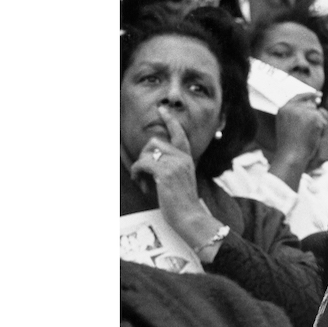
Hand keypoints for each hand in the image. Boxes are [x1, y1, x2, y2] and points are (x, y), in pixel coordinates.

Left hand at [130, 106, 210, 233]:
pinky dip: (137, 173)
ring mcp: (175, 164)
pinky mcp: (165, 173)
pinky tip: (141, 184)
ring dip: (139, 166)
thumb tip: (153, 161)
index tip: (163, 109)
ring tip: (142, 181)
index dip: (171, 121)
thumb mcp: (181, 179)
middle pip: (155, 142)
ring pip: (148, 152)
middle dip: (144, 156)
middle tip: (142, 174)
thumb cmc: (183, 202)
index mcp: (187, 159)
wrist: (190, 217)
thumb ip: (172, 167)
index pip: (179, 135)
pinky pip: (143, 164)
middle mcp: (182, 158)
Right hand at [275, 93, 327, 162]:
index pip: (298, 96)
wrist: (291, 156)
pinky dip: (322, 129)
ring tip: (308, 135)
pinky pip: (324, 120)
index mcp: (284, 109)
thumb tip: (317, 103)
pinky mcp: (314, 117)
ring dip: (318, 124)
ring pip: (319, 113)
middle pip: (311, 105)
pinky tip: (313, 136)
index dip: (309, 95)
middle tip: (309, 131)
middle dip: (314, 116)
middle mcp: (293, 107)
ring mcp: (304, 111)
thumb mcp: (288, 125)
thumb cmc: (290, 145)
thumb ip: (298, 113)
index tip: (318, 95)